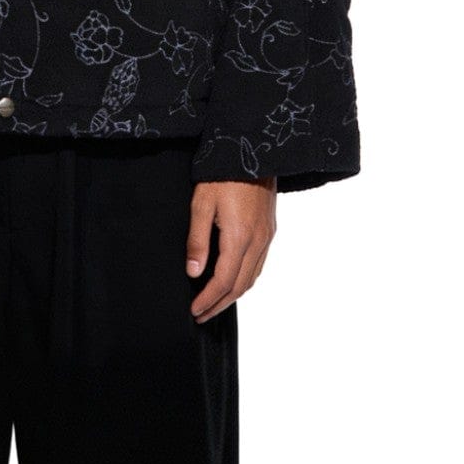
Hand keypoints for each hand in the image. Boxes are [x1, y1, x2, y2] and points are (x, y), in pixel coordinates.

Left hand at [187, 177, 276, 320]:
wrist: (253, 148)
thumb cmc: (223, 173)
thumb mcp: (201, 204)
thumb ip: (197, 241)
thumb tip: (193, 272)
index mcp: (240, 237)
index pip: (223, 281)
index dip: (208, 300)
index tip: (195, 310)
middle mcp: (258, 241)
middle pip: (240, 286)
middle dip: (220, 304)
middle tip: (202, 315)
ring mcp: (267, 236)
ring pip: (253, 277)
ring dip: (233, 295)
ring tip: (215, 303)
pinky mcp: (270, 229)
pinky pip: (259, 264)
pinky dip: (245, 279)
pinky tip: (233, 280)